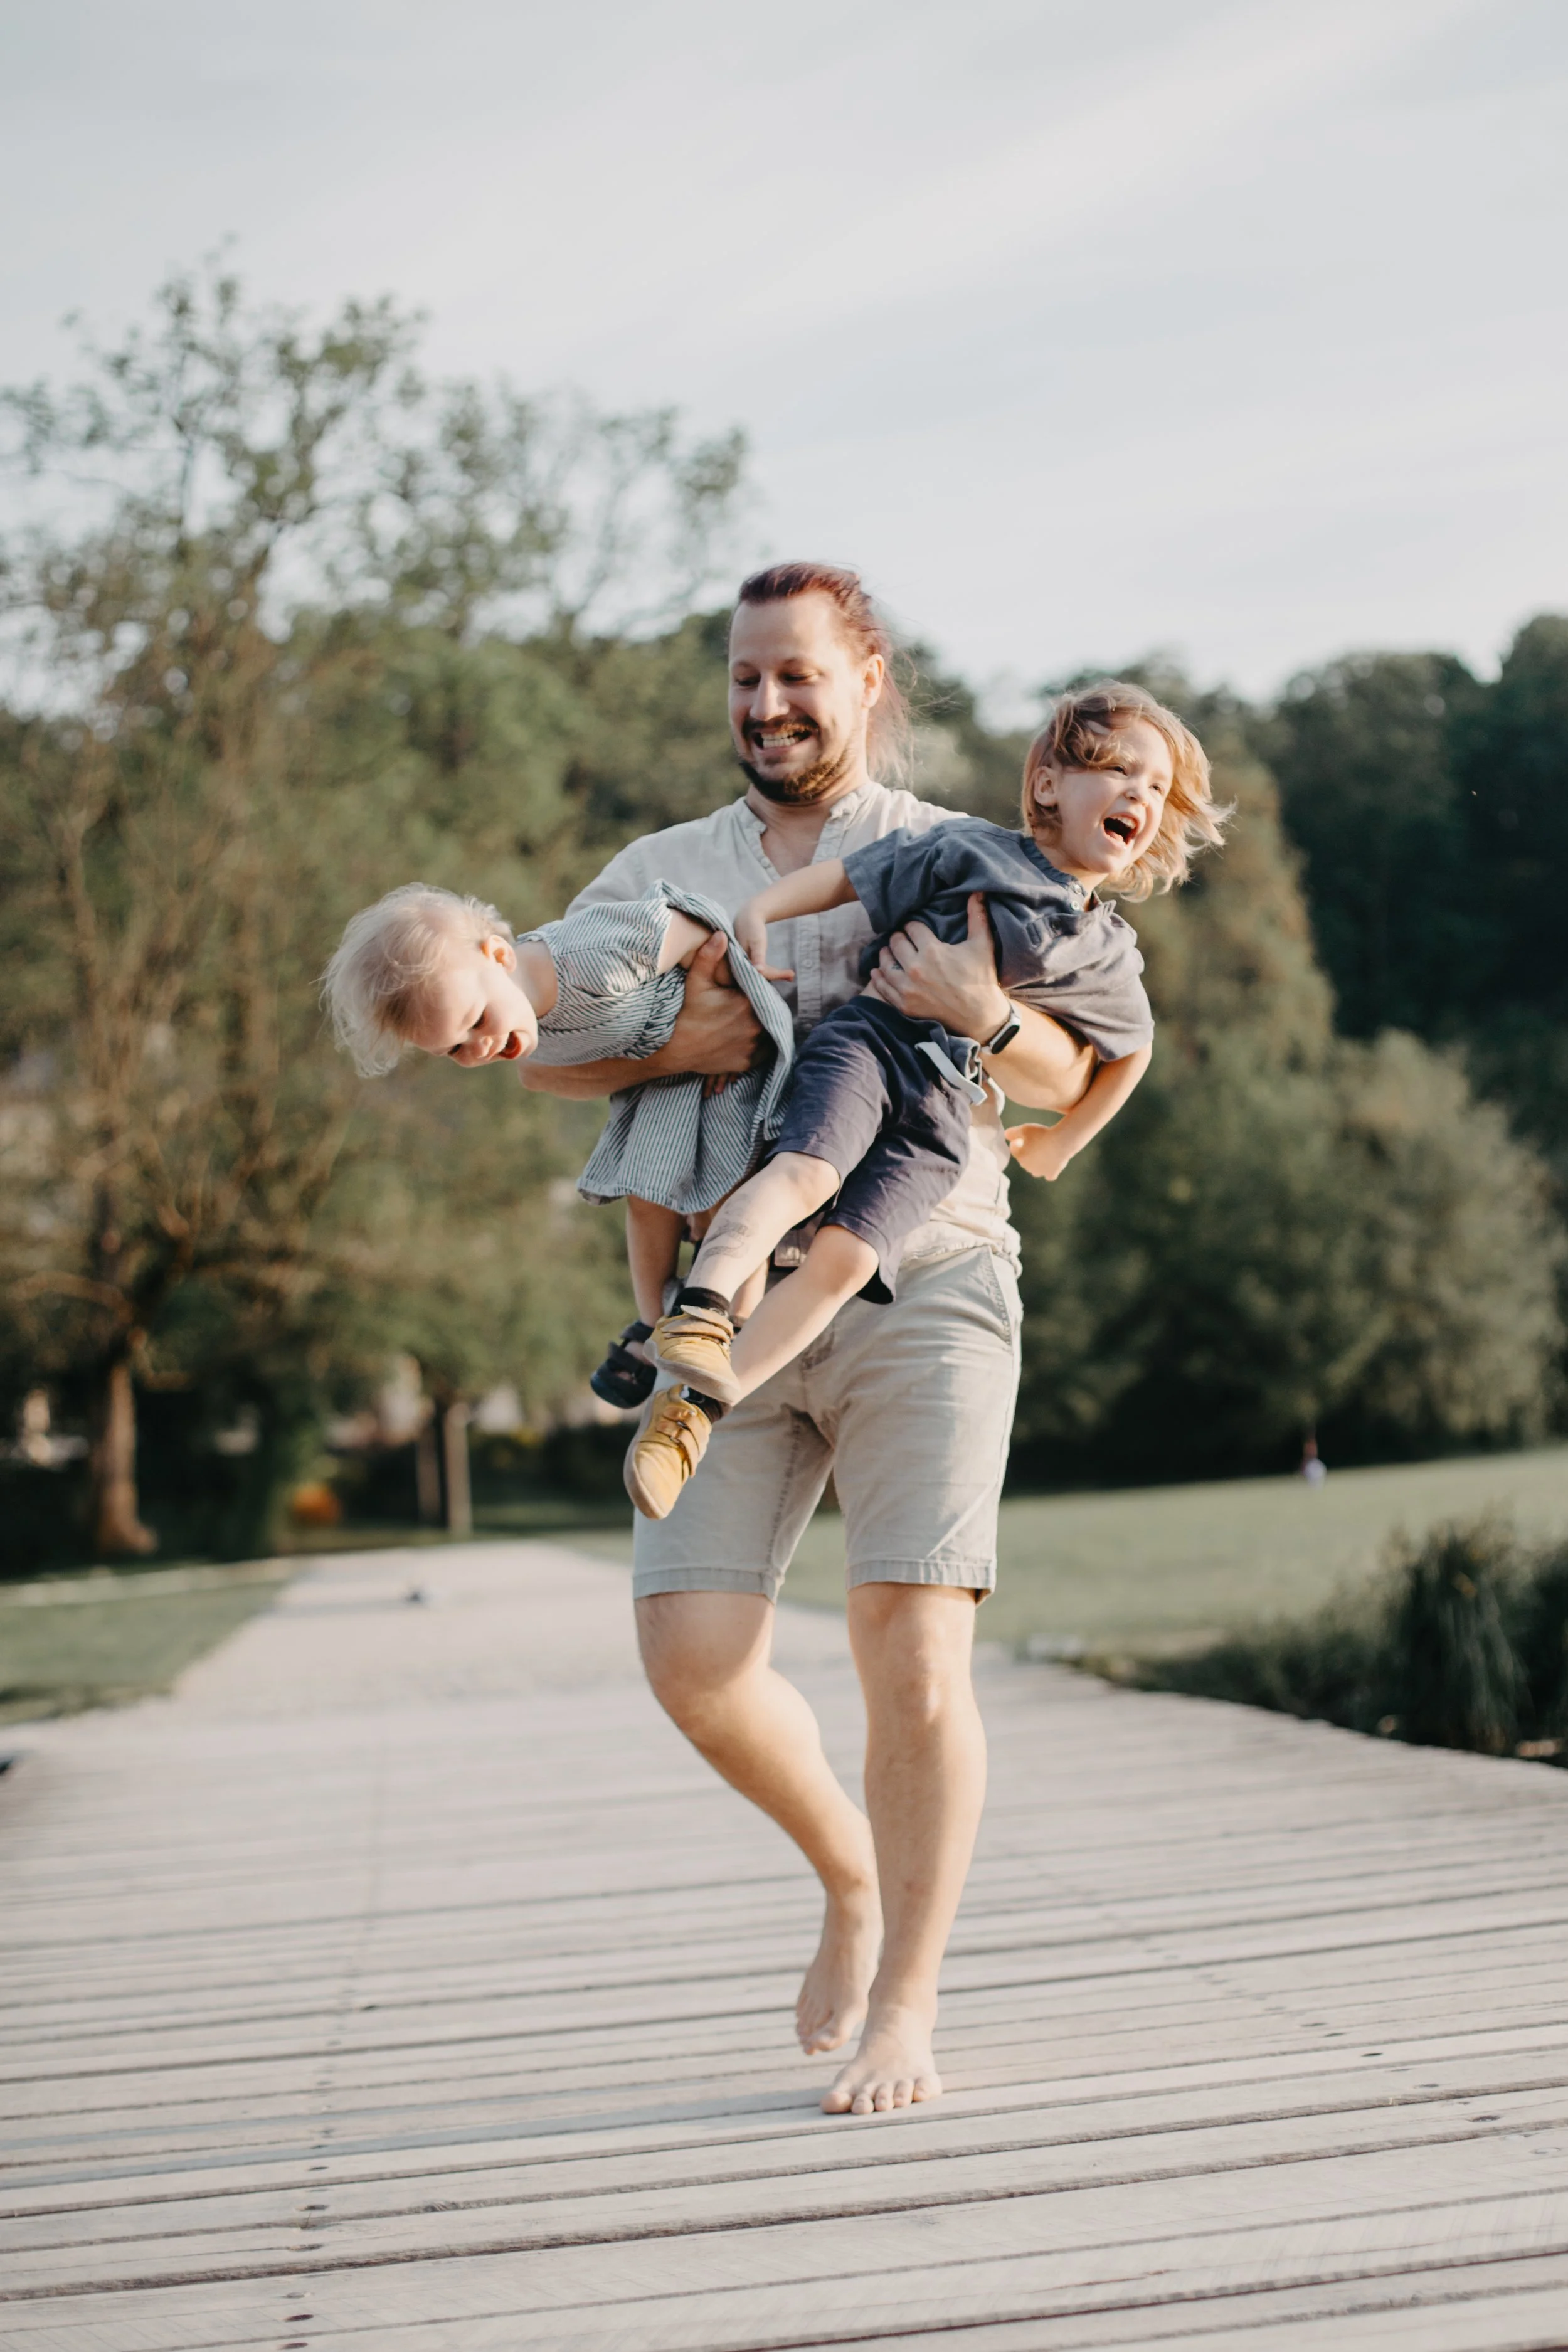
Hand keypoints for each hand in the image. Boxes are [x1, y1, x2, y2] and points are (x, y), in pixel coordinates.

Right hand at [662, 929, 764, 1076]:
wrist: (673, 1049)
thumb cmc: (684, 1013)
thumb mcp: (695, 981)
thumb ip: (709, 956)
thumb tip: (721, 934)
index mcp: (746, 1003)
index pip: (764, 991)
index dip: (758, 988)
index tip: (746, 991)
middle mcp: (755, 1026)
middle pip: (768, 1010)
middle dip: (761, 1006)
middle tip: (745, 1006)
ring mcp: (752, 1046)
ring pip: (768, 1031)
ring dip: (763, 1025)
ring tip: (747, 1021)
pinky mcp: (748, 1062)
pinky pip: (763, 1051)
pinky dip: (759, 1044)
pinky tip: (748, 1037)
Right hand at [732, 895, 794, 983]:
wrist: (746, 915)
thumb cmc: (752, 926)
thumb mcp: (757, 941)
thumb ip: (757, 956)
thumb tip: (759, 971)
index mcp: (740, 961)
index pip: (759, 974)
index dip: (775, 975)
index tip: (791, 976)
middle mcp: (739, 965)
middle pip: (760, 975)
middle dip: (776, 976)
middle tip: (792, 976)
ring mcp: (742, 963)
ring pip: (760, 972)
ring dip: (775, 974)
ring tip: (791, 975)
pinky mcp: (746, 960)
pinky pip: (759, 968)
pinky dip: (770, 970)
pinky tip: (782, 972)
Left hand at [862, 892, 1010, 1037]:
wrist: (981, 1017)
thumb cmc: (982, 979)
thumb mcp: (982, 945)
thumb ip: (978, 916)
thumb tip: (978, 891)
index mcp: (932, 950)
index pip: (912, 928)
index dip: (913, 925)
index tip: (915, 928)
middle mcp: (916, 968)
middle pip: (896, 943)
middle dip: (899, 938)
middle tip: (902, 938)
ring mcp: (908, 988)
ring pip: (885, 963)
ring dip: (885, 955)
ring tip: (888, 951)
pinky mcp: (904, 1005)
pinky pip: (883, 987)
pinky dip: (878, 978)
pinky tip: (877, 971)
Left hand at [1006, 1121, 1073, 1180]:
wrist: (1061, 1141)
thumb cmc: (1042, 1134)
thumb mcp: (1024, 1129)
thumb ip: (1012, 1132)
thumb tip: (1006, 1135)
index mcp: (1020, 1157)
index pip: (1014, 1149)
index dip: (1017, 1140)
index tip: (1023, 1135)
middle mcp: (1028, 1167)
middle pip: (1024, 1159)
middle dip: (1027, 1151)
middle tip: (1035, 1140)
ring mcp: (1040, 1172)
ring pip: (1035, 1169)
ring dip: (1036, 1162)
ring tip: (1043, 1151)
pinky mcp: (1052, 1173)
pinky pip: (1048, 1175)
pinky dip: (1048, 1170)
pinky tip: (1051, 1164)